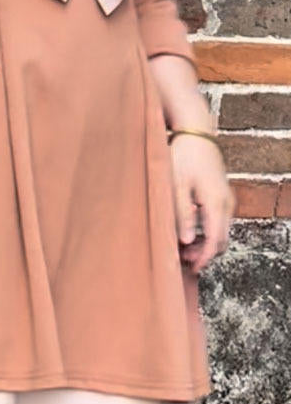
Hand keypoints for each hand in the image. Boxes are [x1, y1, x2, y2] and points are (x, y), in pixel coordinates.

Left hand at [169, 133, 234, 273]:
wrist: (196, 134)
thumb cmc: (183, 157)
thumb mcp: (176, 187)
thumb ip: (182, 214)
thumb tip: (185, 241)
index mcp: (215, 203)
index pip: (215, 240)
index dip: (204, 258)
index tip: (193, 269)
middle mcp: (226, 203)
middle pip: (221, 240)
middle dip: (204, 254)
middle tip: (184, 261)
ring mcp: (226, 199)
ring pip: (221, 231)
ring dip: (205, 243)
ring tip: (183, 249)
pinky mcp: (222, 195)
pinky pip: (219, 221)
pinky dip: (207, 232)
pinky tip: (189, 232)